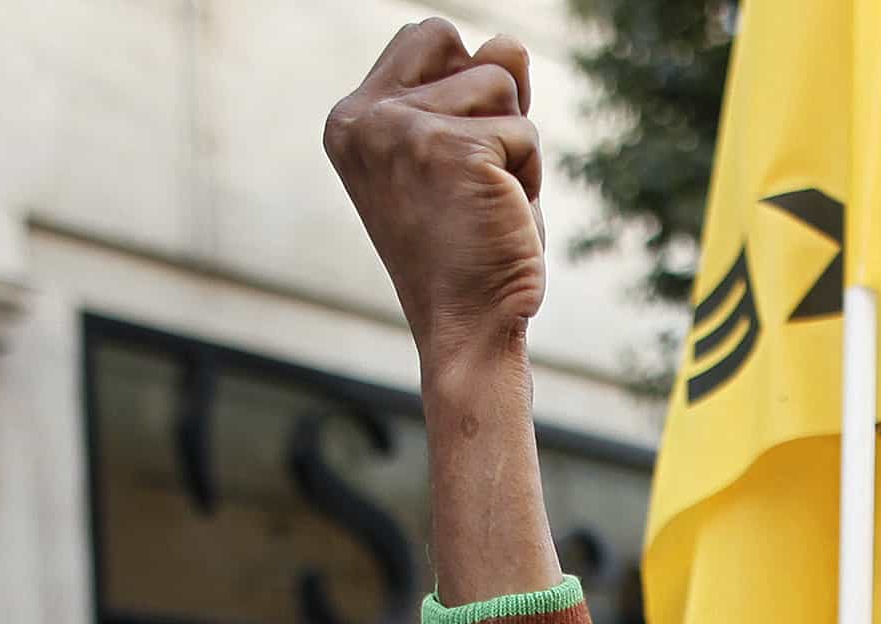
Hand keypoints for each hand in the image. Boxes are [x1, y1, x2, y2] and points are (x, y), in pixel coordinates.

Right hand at [325, 20, 546, 372]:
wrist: (465, 327)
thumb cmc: (465, 249)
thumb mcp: (463, 154)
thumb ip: (476, 90)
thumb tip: (507, 43)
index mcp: (350, 120)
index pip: (424, 38)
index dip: (463, 83)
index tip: (456, 154)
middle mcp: (365, 119)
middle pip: (459, 45)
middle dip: (488, 103)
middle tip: (473, 176)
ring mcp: (403, 129)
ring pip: (501, 83)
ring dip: (514, 147)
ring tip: (486, 202)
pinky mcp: (454, 149)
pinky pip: (525, 130)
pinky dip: (530, 176)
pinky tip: (500, 216)